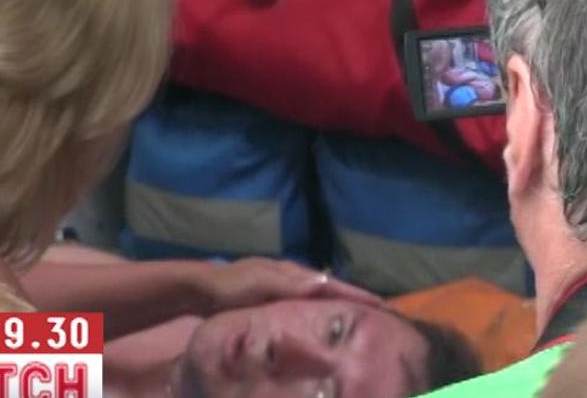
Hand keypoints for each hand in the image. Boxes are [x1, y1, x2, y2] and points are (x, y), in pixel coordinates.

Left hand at [200, 257, 383, 313]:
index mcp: (292, 273)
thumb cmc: (230, 289)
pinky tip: (321, 314)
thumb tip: (324, 282)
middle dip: (356, 297)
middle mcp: (291, 274)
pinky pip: (305, 297)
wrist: (200, 287)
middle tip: (382, 313)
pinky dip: (321, 303)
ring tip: (361, 314)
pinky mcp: (271, 291)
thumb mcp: (262, 285)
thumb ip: (291, 284)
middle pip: (331, 285)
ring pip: (320, 290)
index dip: (360, 295)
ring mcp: (281, 281)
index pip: (334, 284)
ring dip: (340, 300)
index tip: (386, 307)